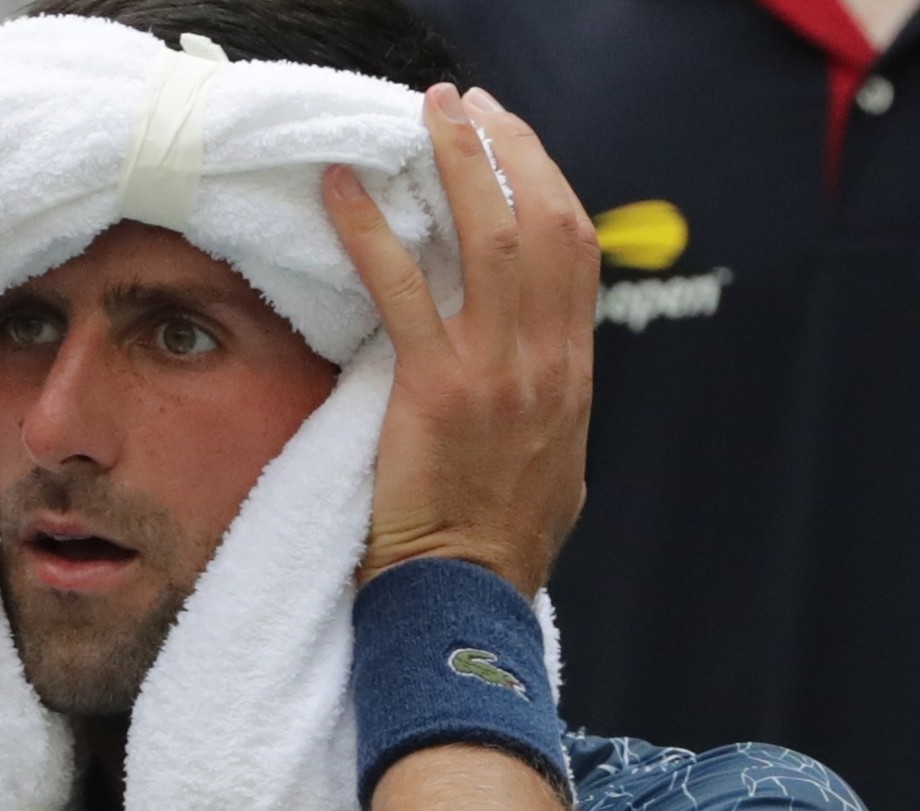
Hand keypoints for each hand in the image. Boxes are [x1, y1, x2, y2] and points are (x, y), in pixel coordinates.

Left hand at [323, 85, 597, 597]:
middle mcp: (548, 359)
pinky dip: (369, 229)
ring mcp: (497, 369)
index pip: (578, 248)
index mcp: (574, 372)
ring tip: (426, 114)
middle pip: (546, 221)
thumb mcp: (554, 461)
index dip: (546, 182)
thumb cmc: (498, 538)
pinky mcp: (435, 387)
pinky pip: (400, 287)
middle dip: (510, 151)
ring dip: (458, 163)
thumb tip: (536, 364)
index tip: (513, 143)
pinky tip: (341, 190)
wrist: (465, 595)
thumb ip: (547, 400)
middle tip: (467, 107)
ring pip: (490, 236)